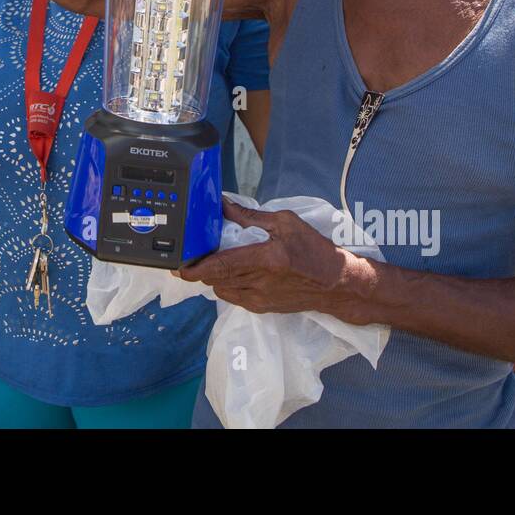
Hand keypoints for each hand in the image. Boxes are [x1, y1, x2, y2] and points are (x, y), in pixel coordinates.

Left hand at [178, 201, 376, 321]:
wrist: (337, 284)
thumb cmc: (314, 249)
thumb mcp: (285, 223)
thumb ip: (251, 216)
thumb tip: (224, 205)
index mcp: (265, 260)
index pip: (221, 265)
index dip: (195, 267)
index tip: (177, 266)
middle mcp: (259, 283)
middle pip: (215, 279)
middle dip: (200, 269)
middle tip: (192, 255)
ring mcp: (260, 299)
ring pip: (222, 290)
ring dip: (214, 277)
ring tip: (215, 261)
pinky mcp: (263, 308)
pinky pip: (234, 298)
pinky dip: (227, 285)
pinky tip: (233, 273)